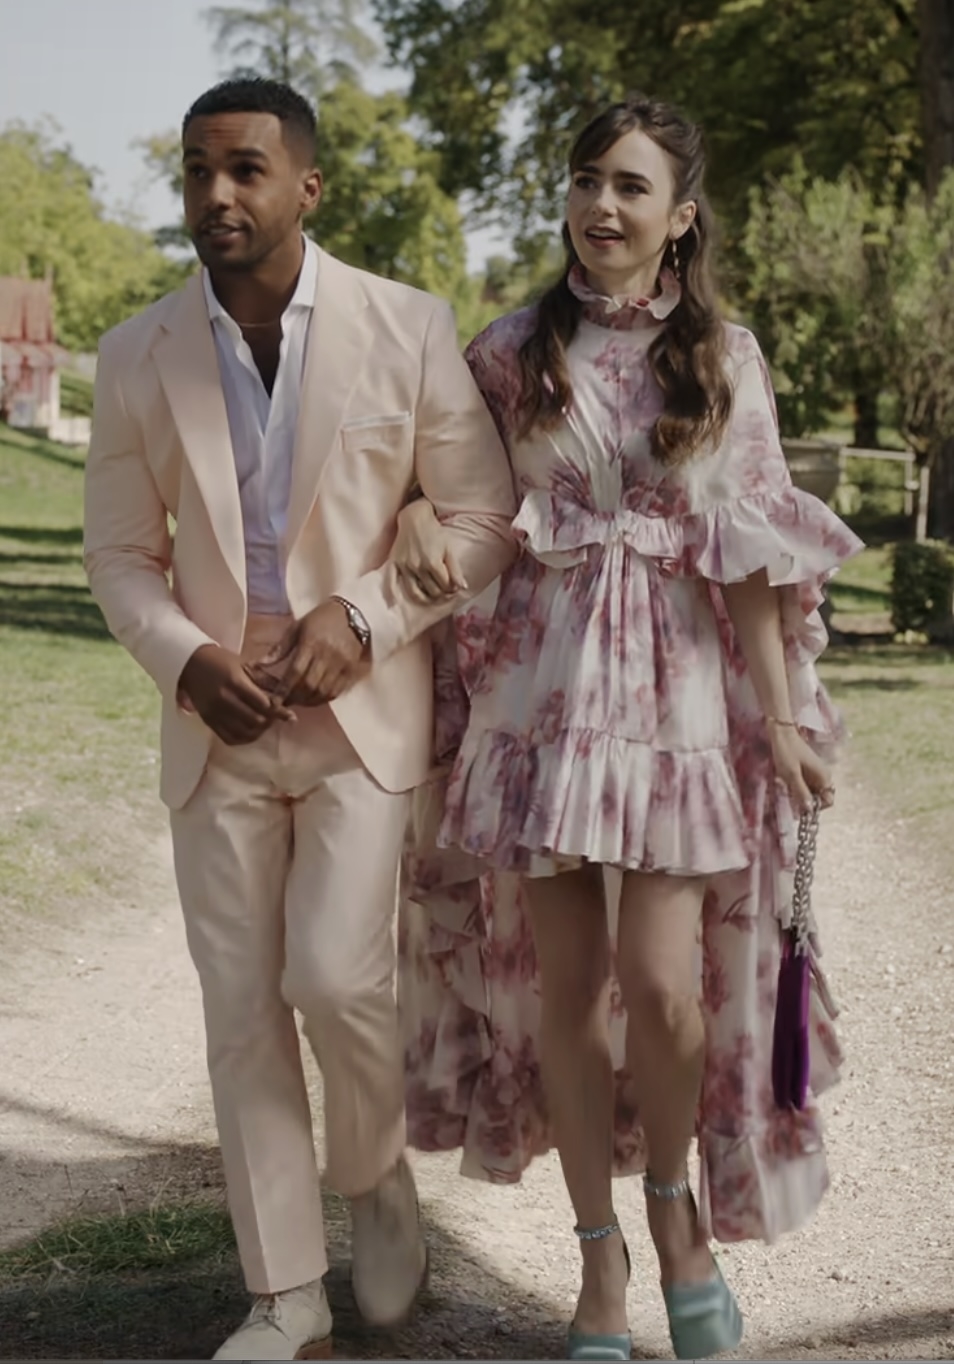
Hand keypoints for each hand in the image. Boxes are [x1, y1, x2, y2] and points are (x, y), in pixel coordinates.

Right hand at [178, 644, 295, 744]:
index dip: (278, 711)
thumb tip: (282, 699)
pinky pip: (229, 738)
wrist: (189, 662)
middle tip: (275, 718)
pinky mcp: (208, 721)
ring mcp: (215, 712)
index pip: (263, 704)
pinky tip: (250, 732)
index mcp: (235, 682)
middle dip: (270, 721)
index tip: (286, 711)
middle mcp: (225, 700)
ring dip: (258, 732)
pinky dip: (243, 739)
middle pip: (256, 721)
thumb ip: (260, 682)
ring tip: (264, 725)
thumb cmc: (219, 660)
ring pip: (244, 733)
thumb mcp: (242, 665)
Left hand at [257, 600, 364, 704]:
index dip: (284, 689)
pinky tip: (315, 698)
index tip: (274, 700)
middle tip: (286, 702)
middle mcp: (327, 655)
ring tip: (299, 701)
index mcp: (310, 643)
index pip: (295, 672)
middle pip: (309, 685)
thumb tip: (259, 664)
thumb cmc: (320, 620)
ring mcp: (341, 664)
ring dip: (309, 701)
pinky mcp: (351, 670)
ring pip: (323, 691)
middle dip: (296, 697)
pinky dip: (324, 699)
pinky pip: (337, 691)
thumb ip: (279, 648)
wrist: (352, 614)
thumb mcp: (297, 628)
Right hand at [393, 498, 466, 603]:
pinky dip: (392, 594)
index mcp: (433, 562)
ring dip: (424, 598)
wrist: (415, 518)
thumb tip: (462, 588)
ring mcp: (404, 566)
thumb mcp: (449, 549)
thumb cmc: (435, 532)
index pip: (444, 586)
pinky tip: (395, 604)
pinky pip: (391, 582)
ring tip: (430, 597)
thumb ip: (455, 569)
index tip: (453, 588)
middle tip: (443, 591)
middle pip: (431, 591)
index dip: (451, 589)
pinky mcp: (394, 563)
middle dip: (440, 594)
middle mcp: (417, 566)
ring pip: (414, 592)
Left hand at [768, 723, 834, 814]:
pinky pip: (803, 785)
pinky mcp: (806, 772)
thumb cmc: (787, 752)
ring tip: (784, 786)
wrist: (781, 733)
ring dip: (797, 794)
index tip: (801, 806)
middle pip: (818, 798)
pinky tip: (783, 781)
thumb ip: (801, 792)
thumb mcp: (792, 775)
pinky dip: (794, 787)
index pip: (828, 801)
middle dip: (804, 801)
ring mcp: (814, 774)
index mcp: (824, 777)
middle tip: (789, 795)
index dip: (816, 807)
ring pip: (809, 793)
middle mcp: (822, 777)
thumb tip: (810, 810)